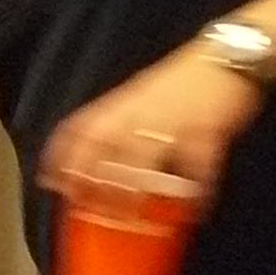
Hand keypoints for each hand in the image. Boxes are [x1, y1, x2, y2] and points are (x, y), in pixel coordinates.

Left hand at [37, 43, 261, 200]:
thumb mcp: (139, 99)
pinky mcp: (208, 127)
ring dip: (139, 189)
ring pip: (146, 156)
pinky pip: (200, 161)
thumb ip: (118, 126)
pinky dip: (198, 188)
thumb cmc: (179, 85)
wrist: (225, 56)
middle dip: (99, 182)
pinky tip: (196, 208)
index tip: (50, 182)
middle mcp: (141, 111)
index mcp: (121, 104)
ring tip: (139, 217)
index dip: (61, 156)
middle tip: (98, 213)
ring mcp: (173, 118)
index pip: (80, 128)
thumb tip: (96, 167)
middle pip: (108, 148)